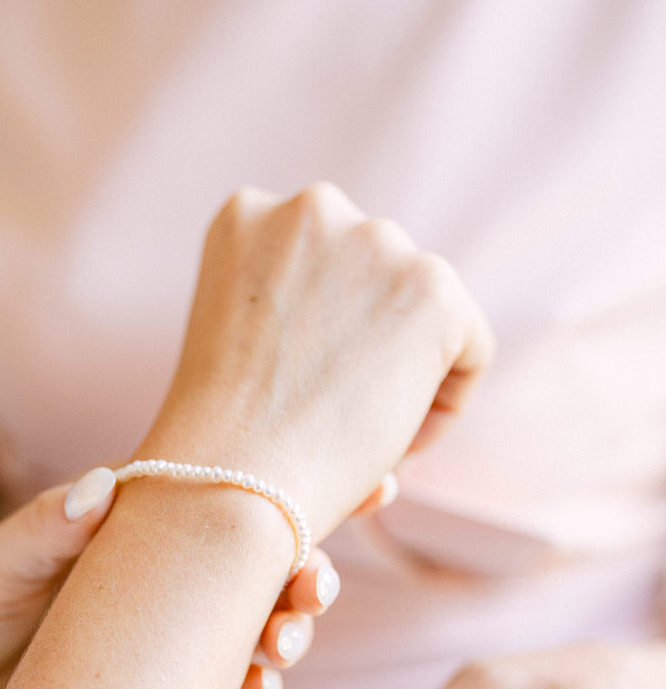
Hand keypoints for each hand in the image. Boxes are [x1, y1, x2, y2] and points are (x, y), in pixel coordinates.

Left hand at [0, 475, 339, 688]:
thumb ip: (41, 532)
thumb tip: (99, 488)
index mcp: (128, 527)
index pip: (224, 496)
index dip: (297, 490)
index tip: (369, 488)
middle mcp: (155, 581)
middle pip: (255, 569)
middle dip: (301, 578)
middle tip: (311, 592)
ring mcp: (158, 644)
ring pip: (246, 633)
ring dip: (280, 640)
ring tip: (281, 654)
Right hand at [145, 183, 493, 545]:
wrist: (230, 479)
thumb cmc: (218, 444)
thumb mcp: (232, 348)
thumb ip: (290, 322)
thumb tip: (362, 376)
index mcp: (248, 216)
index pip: (321, 263)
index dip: (322, 338)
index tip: (307, 396)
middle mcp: (312, 208)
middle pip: (376, 282)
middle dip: (368, 348)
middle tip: (340, 424)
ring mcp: (377, 241)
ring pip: (422, 315)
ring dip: (403, 375)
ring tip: (364, 441)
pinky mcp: (433, 288)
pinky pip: (471, 347)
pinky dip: (446, 404)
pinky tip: (397, 445)